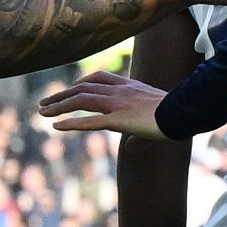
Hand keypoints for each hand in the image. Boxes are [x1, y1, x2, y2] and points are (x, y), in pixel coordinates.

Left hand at [42, 71, 172, 140]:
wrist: (185, 114)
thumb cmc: (176, 117)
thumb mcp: (155, 123)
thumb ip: (138, 136)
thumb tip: (130, 149)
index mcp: (129, 86)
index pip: (99, 78)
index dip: (81, 83)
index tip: (70, 88)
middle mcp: (120, 91)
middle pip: (83, 88)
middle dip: (62, 94)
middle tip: (45, 102)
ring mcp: (118, 104)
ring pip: (81, 100)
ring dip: (59, 105)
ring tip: (42, 112)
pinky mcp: (118, 119)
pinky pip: (90, 121)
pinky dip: (71, 123)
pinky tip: (57, 127)